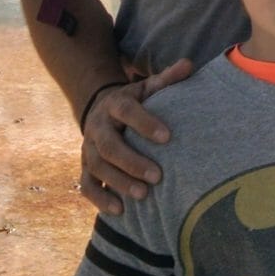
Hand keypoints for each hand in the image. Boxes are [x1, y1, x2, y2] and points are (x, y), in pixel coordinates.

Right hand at [80, 59, 192, 214]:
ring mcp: (88, 149)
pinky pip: (87, 185)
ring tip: (144, 196)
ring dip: (118, 182)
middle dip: (132, 162)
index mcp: (115, 105)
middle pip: (109, 146)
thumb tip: (189, 64)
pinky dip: (100, 199)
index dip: (145, 123)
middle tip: (157, 176)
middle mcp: (98, 127)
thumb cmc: (135, 102)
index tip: (168, 137)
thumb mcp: (147, 88)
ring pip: (97, 167)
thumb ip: (167, 79)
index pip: (127, 111)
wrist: (100, 111)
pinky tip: (120, 211)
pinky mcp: (85, 167)